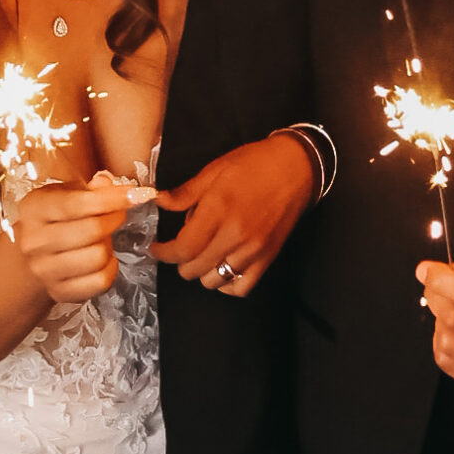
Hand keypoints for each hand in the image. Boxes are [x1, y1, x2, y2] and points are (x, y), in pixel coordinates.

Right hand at [12, 179, 154, 302]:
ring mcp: (44, 270)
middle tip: (117, 214)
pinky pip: (100, 281)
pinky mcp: (59, 291)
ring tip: (102, 239)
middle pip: (92, 230)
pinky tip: (103, 259)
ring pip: (98, 256)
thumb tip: (107, 183)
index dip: (112, 198)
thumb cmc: (54, 219)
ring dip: (109, 246)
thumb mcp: (64, 195)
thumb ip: (89, 189)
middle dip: (114, 219)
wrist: (31, 256)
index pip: (78, 203)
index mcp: (35, 209)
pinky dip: (110, 269)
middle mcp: (34, 241)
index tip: (136, 194)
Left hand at [151, 133, 316, 293]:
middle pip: (193, 269)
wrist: (296, 168)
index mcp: (218, 210)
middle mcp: (235, 235)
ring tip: (204, 252)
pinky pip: (241, 288)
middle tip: (181, 246)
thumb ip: (184, 193)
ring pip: (213, 281)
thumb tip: (158, 202)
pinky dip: (227, 284)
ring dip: (201, 271)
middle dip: (179, 261)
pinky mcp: (267, 258)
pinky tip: (222, 267)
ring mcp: (253, 250)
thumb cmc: (253, 165)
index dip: (163, 253)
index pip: (182, 248)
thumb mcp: (213, 171)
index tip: (156, 248)